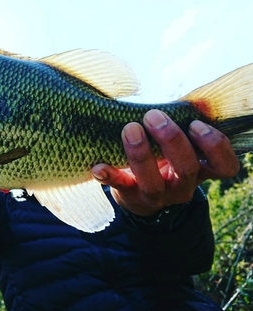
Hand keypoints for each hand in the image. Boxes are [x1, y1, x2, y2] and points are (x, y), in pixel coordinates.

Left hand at [92, 109, 238, 215]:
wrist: (139, 195)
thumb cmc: (162, 158)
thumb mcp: (177, 146)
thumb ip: (181, 127)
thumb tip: (186, 99)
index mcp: (201, 170)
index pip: (224, 165)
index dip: (214, 146)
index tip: (195, 124)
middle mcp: (183, 186)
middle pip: (187, 168)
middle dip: (171, 140)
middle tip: (153, 116)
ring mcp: (158, 196)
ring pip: (153, 182)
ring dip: (141, 154)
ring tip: (130, 129)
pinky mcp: (131, 197)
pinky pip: (120, 188)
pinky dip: (109, 176)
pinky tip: (98, 165)